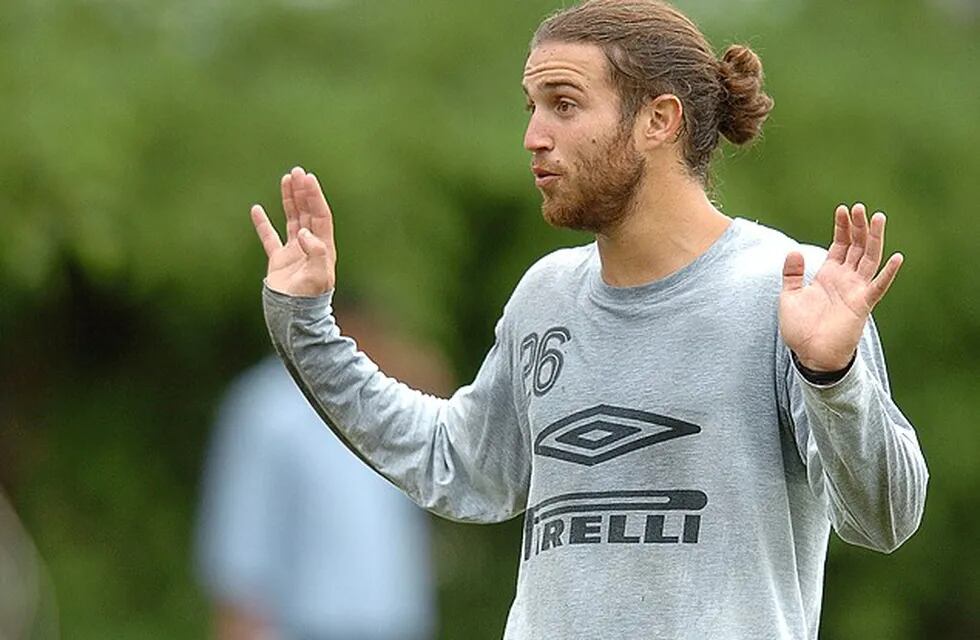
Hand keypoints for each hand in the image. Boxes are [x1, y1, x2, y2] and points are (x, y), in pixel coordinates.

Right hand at [250, 166, 336, 296]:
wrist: (293, 317)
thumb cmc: (308, 298)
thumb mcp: (318, 276)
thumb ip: (316, 254)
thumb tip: (305, 233)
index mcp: (323, 248)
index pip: (320, 216)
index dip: (314, 197)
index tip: (308, 178)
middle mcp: (310, 247)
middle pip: (307, 213)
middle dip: (303, 192)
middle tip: (297, 172)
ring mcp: (294, 253)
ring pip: (292, 220)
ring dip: (289, 200)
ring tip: (286, 179)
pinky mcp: (279, 261)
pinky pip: (270, 238)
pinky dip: (263, 223)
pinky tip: (256, 208)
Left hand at [779, 203, 902, 371]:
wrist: (809, 355)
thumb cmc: (800, 329)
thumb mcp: (789, 297)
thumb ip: (792, 274)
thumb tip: (793, 250)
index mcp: (828, 275)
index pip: (839, 245)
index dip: (842, 228)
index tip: (842, 209)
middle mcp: (845, 280)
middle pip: (856, 247)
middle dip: (858, 227)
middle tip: (860, 208)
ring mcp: (856, 291)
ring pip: (869, 259)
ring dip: (874, 239)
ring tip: (878, 218)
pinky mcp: (862, 305)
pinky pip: (878, 287)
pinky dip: (888, 273)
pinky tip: (897, 258)